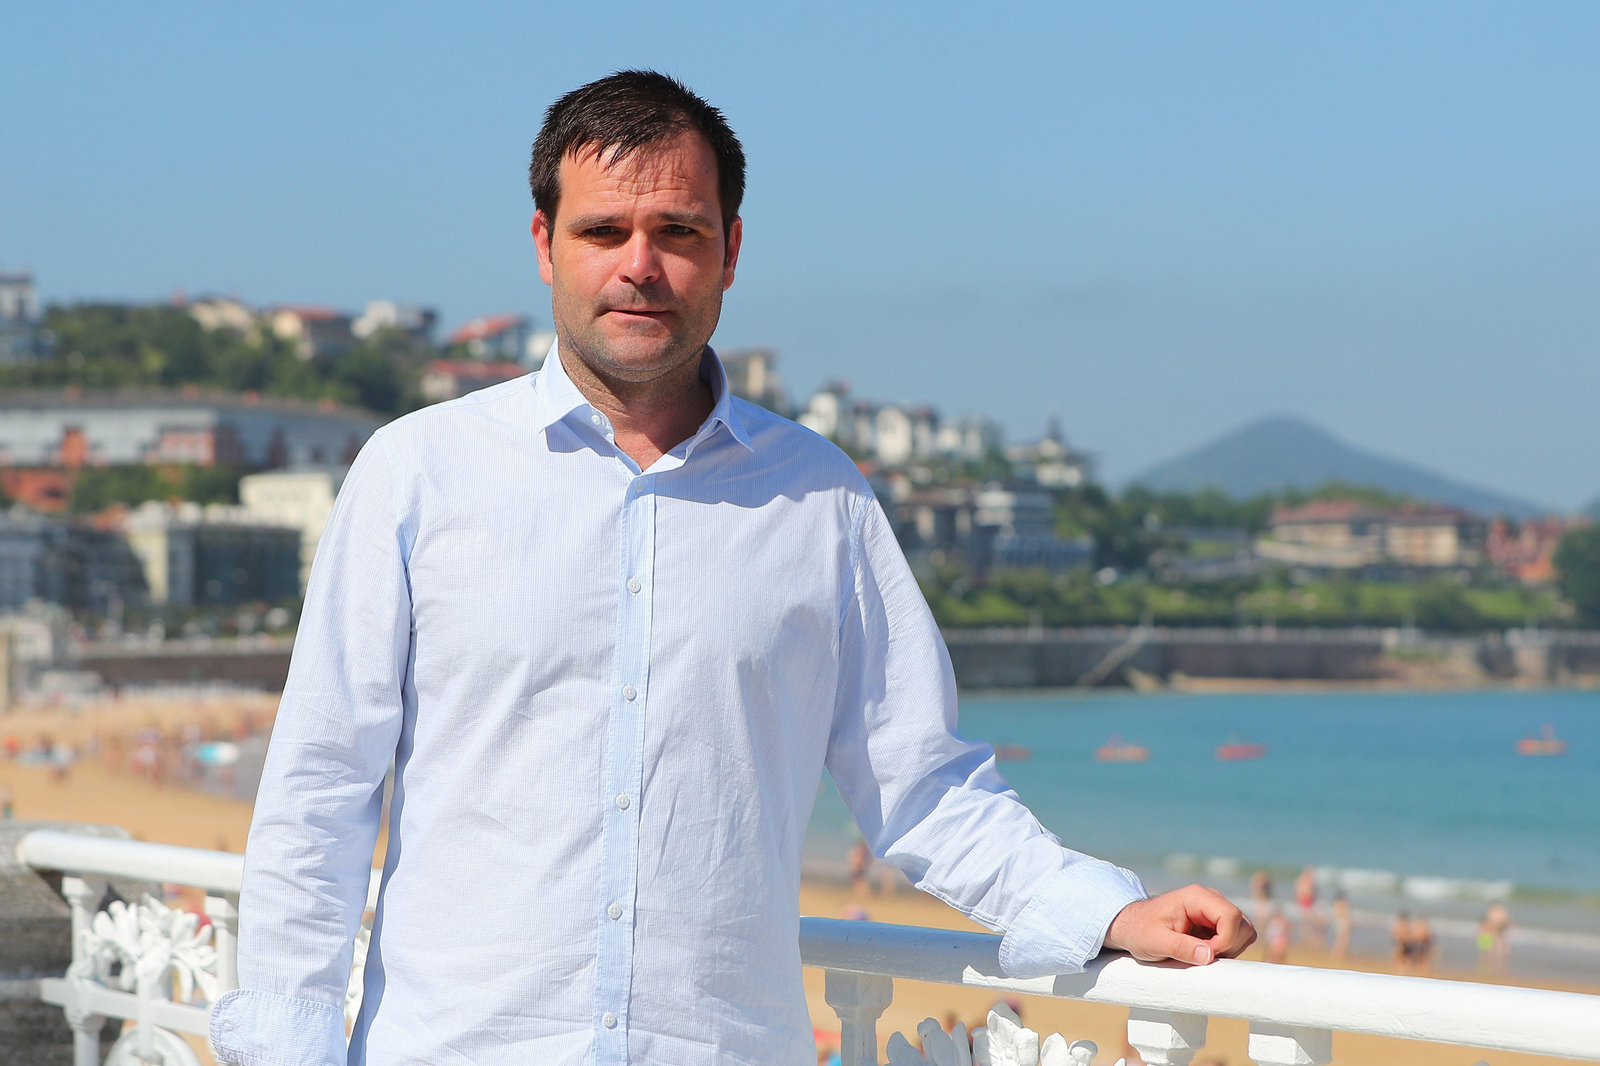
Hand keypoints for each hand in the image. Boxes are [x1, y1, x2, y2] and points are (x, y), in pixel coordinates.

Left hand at [1103, 884, 1255, 965]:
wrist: (1132, 926)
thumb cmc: (1139, 931)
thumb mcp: (1154, 942)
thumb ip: (1180, 948)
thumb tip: (1209, 956)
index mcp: (1196, 897)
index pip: (1230, 916)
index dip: (1224, 941)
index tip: (1205, 955)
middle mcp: (1210, 899)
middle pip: (1242, 924)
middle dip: (1228, 946)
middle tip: (1201, 956)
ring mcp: (1215, 910)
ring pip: (1244, 931)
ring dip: (1229, 949)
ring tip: (1200, 954)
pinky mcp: (1216, 922)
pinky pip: (1237, 938)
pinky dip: (1227, 950)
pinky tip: (1204, 952)